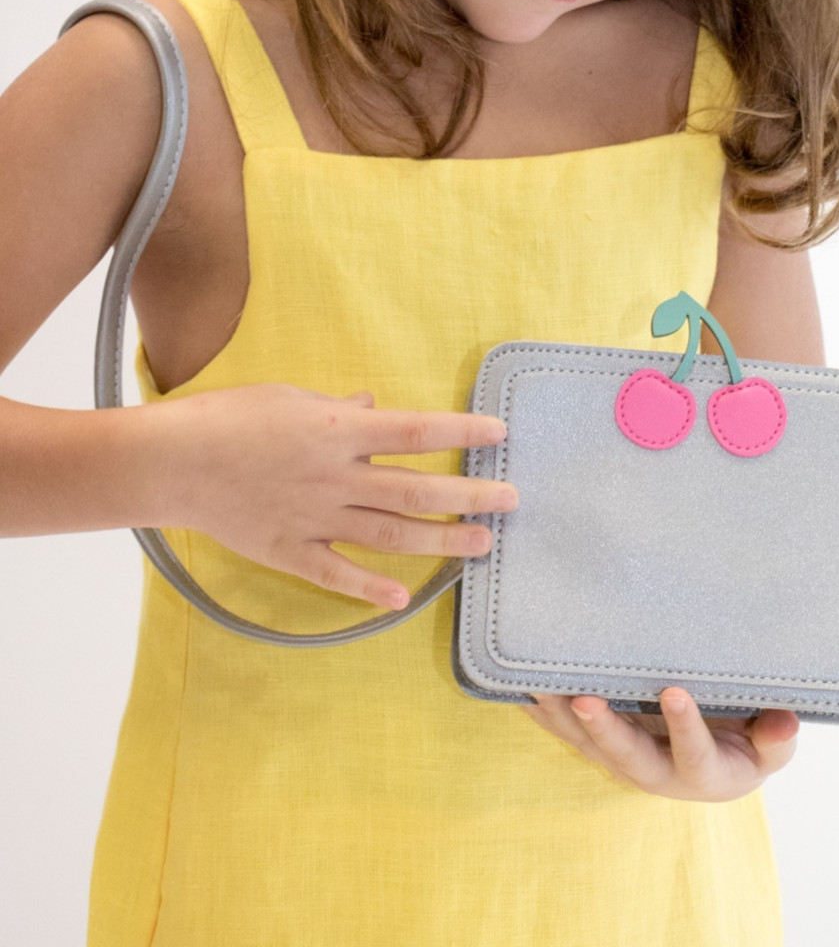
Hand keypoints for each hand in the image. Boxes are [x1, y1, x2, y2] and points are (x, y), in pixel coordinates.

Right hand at [151, 383, 517, 607]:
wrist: (171, 462)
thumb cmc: (231, 417)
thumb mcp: (292, 396)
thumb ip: (340, 407)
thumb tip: (374, 404)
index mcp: (340, 431)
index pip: (418, 430)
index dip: (463, 430)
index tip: (500, 432)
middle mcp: (336, 476)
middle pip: (417, 489)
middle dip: (470, 494)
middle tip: (511, 500)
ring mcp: (314, 517)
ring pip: (391, 534)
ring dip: (441, 540)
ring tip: (482, 543)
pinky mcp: (288, 550)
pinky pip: (336, 573)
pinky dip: (370, 587)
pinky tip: (403, 597)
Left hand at [519, 688, 799, 801]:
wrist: (724, 761)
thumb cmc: (751, 744)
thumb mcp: (773, 747)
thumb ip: (777, 738)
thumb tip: (785, 722)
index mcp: (702, 772)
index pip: (694, 753)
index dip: (684, 726)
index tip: (675, 692)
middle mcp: (656, 771)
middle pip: (627, 756)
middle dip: (605, 729)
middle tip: (585, 699)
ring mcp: (625, 758)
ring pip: (590, 744)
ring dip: (564, 718)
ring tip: (541, 686)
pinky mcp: (604, 745)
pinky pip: (569, 732)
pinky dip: (545, 713)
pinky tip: (521, 687)